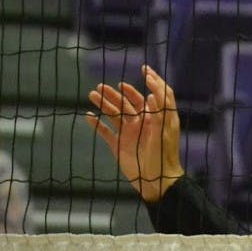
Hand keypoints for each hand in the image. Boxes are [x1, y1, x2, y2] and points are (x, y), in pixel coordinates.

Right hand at [86, 65, 184, 202]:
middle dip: (116, 94)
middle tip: (101, 86)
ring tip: (91, 95)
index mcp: (155, 118)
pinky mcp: (119, 145)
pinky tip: (88, 116)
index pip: (154, 95)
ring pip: (114, 114)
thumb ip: (158, 114)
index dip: (152, 81)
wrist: (156, 181)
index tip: (144, 69)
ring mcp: (129, 133)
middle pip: (128, 103)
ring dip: (104, 104)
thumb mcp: (162, 133)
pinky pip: (106, 132)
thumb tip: (153, 94)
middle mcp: (142, 122)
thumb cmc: (163, 156)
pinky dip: (97, 124)